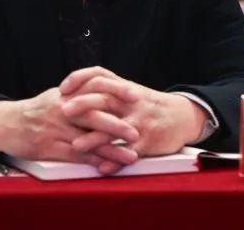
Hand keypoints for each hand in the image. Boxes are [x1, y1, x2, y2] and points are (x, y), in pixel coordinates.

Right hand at [0, 87, 139, 169]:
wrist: (8, 123)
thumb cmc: (36, 110)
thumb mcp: (57, 95)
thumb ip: (78, 93)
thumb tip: (103, 89)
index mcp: (66, 94)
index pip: (95, 90)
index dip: (116, 93)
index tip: (135, 95)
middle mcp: (63, 110)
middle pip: (94, 116)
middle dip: (117, 125)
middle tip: (137, 131)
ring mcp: (56, 129)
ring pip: (88, 140)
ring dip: (111, 149)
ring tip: (131, 155)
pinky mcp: (50, 147)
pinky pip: (76, 155)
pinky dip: (93, 161)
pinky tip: (107, 166)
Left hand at [59, 67, 206, 172]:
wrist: (182, 116)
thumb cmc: (148, 104)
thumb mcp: (128, 91)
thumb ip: (105, 89)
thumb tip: (74, 90)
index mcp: (123, 87)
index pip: (99, 75)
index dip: (79, 79)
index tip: (62, 88)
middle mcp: (130, 102)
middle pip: (105, 98)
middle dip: (83, 104)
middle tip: (64, 111)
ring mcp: (140, 121)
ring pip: (115, 128)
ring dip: (95, 138)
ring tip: (76, 145)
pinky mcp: (149, 140)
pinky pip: (130, 151)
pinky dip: (115, 161)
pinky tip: (102, 168)